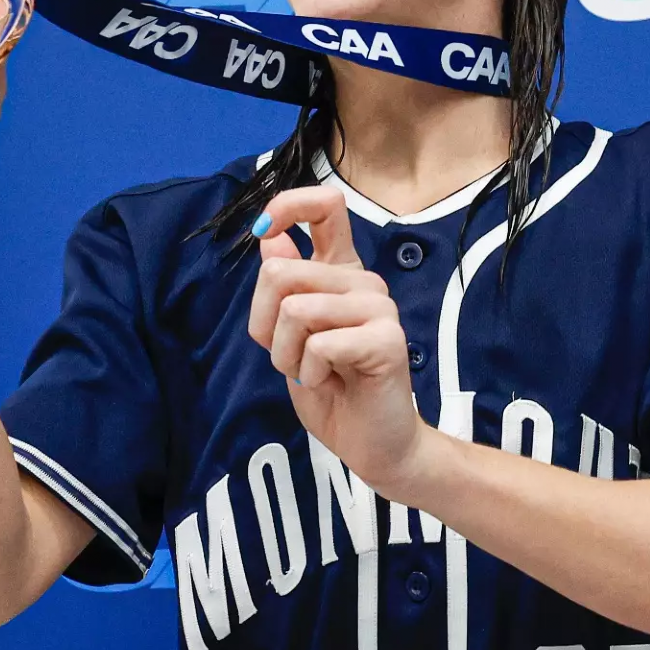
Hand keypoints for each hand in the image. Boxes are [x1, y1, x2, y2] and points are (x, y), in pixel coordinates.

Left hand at [247, 186, 430, 495]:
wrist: (373, 444)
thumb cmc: (333, 388)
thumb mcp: (290, 337)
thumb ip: (283, 290)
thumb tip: (270, 239)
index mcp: (341, 272)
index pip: (325, 206)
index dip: (287, 205)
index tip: (263, 231)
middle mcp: (363, 281)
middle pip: (282, 271)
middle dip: (264, 326)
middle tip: (291, 357)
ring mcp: (380, 308)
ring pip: (295, 309)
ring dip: (287, 354)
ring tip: (312, 372)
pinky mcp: (386, 340)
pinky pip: (319, 344)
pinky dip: (310, 373)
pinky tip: (331, 383)